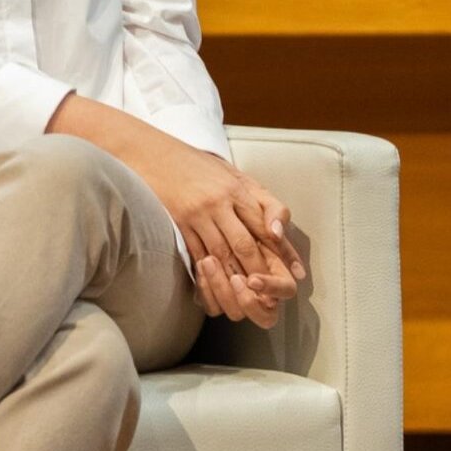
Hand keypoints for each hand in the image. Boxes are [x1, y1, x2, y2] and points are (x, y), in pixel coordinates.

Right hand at [147, 148, 303, 326]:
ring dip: (236, 278)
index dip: (281, 252)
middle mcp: (218, 202)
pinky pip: (196, 254)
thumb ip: (262, 202)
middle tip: (271, 294)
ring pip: (221, 254)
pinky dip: (209, 274)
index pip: (265, 224)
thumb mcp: (237, 176)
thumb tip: (278, 234)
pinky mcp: (178, 223)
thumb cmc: (201, 166)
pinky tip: (219, 285)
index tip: (293, 275)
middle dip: (259, 271)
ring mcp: (197, 214)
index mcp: (237, 188)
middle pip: (244, 244)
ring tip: (249, 295)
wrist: (157, 154)